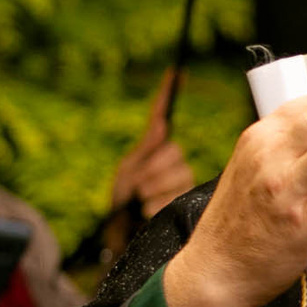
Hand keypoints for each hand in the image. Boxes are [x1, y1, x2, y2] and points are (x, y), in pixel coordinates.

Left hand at [111, 71, 198, 219]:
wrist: (121, 234)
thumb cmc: (121, 204)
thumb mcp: (125, 173)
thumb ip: (146, 149)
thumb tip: (163, 123)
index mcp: (155, 150)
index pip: (161, 117)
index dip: (167, 94)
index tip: (173, 72)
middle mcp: (174, 162)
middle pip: (174, 153)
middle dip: (151, 171)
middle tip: (136, 187)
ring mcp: (182, 181)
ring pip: (176, 175)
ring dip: (151, 190)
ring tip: (140, 202)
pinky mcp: (185, 202)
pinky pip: (172, 195)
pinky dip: (153, 205)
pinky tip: (146, 212)